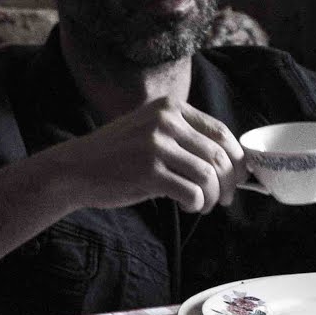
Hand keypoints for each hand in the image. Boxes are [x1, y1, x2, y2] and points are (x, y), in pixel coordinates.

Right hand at [51, 96, 245, 214]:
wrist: (75, 169)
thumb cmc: (118, 155)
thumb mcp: (151, 130)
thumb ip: (185, 138)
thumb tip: (231, 162)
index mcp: (171, 108)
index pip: (220, 132)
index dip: (237, 158)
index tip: (240, 176)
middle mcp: (166, 122)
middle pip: (219, 155)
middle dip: (229, 182)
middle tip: (227, 198)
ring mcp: (156, 145)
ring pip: (208, 176)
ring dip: (212, 196)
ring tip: (204, 205)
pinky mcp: (149, 172)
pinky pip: (191, 192)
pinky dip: (197, 204)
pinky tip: (187, 207)